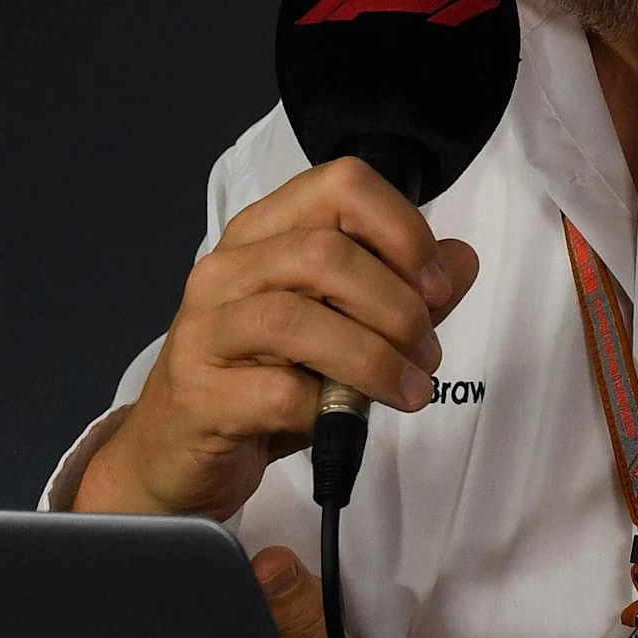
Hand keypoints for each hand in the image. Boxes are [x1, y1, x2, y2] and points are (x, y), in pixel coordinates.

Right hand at [73, 157, 480, 519]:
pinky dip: (326, 409)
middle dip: (397, 306)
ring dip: (373, 358)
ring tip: (407, 390)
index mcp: (263, 234)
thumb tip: (459, 262)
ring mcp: (206, 329)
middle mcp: (227, 269)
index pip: (340, 186)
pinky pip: (278, 392)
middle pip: (325, 253)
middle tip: (425, 353)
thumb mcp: (341, 331)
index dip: (402, 229)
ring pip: (297, 320)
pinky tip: (339, 420)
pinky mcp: (199, 393)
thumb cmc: (260, 382)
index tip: (436, 285)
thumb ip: (401, 293)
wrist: (178, 451)